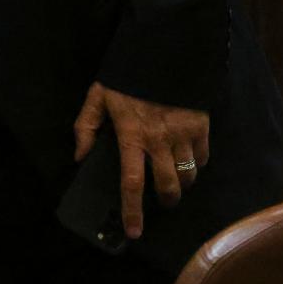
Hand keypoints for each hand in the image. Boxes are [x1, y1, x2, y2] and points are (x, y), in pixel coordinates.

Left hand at [73, 82, 209, 238]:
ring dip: (181, 185)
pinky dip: (196, 164)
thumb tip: (80, 157)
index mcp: (131, 136)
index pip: (131, 183)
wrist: (162, 51)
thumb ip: (85, 128)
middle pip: (168, 186)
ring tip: (174, 184)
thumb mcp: (96, 98)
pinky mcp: (200, 126)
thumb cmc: (125, 78)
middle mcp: (159, 141)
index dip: (132, 211)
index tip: (134, 232)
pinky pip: (202, 157)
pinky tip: (188, 161)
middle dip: (166, 201)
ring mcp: (183, 134)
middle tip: (161, 203)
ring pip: (188, 175)